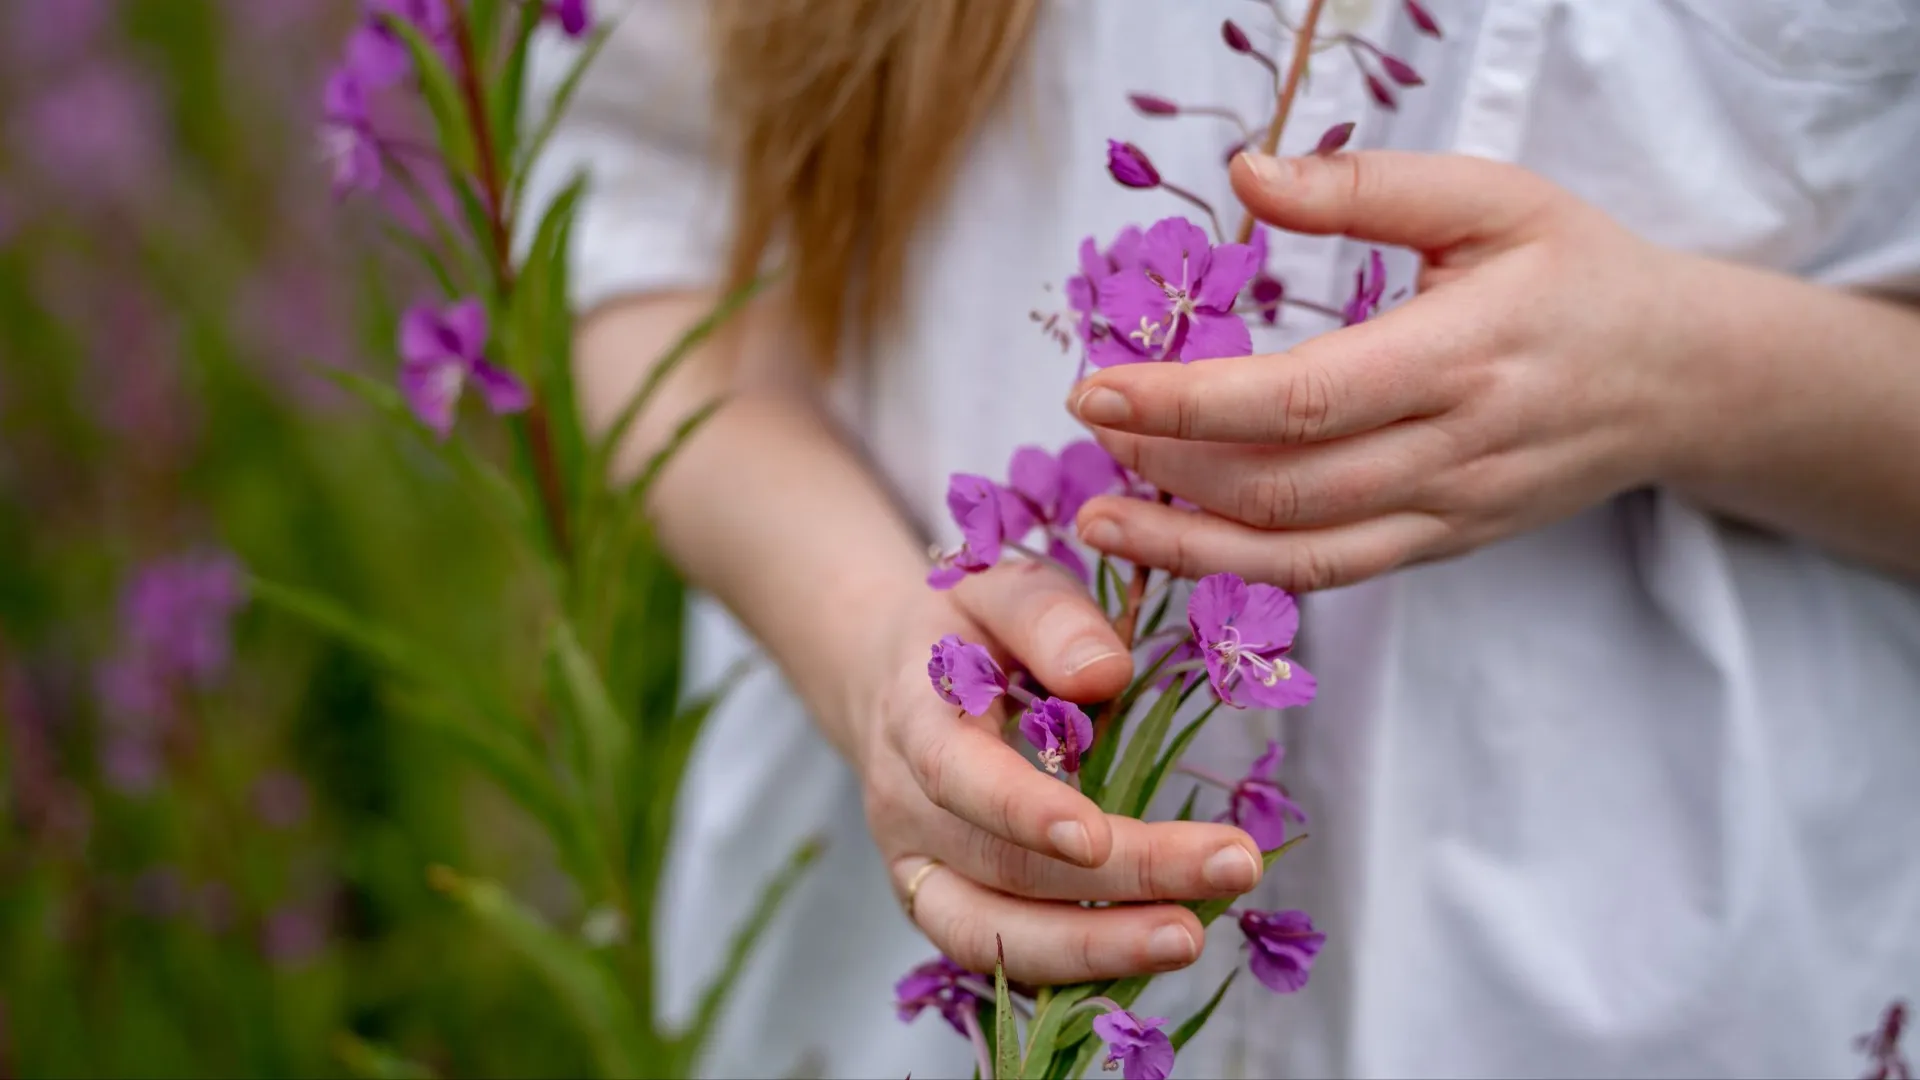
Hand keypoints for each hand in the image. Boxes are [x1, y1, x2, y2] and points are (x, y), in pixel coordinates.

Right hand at [855, 561, 1265, 983]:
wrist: (887, 679)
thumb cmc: (965, 629)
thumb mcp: (1000, 588)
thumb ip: (1051, 619)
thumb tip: (1108, 674)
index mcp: (915, 718)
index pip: (958, 778)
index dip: (1021, 812)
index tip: (1097, 837)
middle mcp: (905, 808)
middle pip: (1001, 868)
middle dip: (1116, 881)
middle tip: (1231, 868)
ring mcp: (918, 869)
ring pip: (990, 935)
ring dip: (1093, 948)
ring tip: (1189, 936)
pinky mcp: (945, 907)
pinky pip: (1003, 955)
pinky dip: (1076, 964)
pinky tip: (1151, 949)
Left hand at [1068, 150, 1700, 590]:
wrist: (1682, 379)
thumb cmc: (1578, 273)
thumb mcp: (1493, 198)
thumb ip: (1366, 190)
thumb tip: (1243, 174)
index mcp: (1464, 356)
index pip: (1301, 400)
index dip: (1189, 404)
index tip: (1099, 386)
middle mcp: (1455, 452)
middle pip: (1285, 486)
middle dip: (1168, 466)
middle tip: (1089, 426)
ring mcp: (1450, 513)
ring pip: (1300, 553)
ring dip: (1188, 542)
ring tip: (1101, 514)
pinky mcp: (1444, 545)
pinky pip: (1333, 573)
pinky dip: (1244, 568)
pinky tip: (1178, 543)